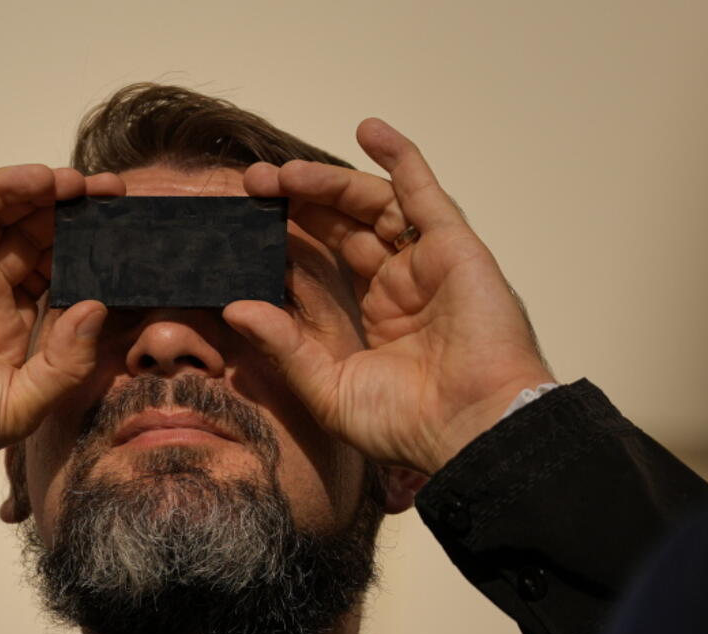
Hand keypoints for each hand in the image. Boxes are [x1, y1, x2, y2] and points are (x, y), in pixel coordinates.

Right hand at [0, 165, 123, 475]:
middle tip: (117, 195)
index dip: (93, 257)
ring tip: (83, 182)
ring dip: (44, 194)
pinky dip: (0, 188)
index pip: (62, 278)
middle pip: (38, 239)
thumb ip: (64, 362)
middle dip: (76, 216)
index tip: (129, 239)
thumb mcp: (22, 406)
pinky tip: (38, 179)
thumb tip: (97, 308)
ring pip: (6, 217)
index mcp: (14, 328)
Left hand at [224, 119, 553, 474]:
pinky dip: (400, 157)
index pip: (321, 265)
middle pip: (341, 226)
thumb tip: (234, 309)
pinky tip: (368, 130)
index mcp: (374, 319)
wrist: (473, 429)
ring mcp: (427, 264)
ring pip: (372, 205)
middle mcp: (400, 286)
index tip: (243, 225)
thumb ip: (283, 345)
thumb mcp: (328, 389)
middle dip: (297, 203)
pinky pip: (424, 191)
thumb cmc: (410, 424)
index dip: (285, 242)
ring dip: (328, 182)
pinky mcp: (454, 246)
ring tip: (284, 173)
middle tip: (252, 186)